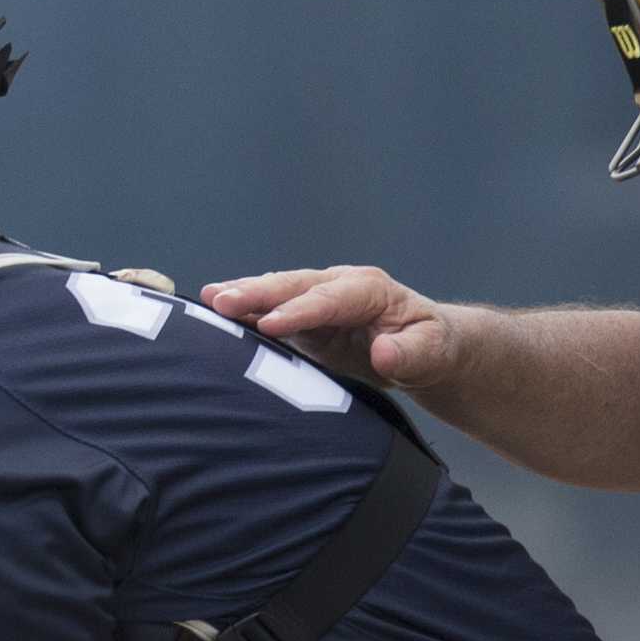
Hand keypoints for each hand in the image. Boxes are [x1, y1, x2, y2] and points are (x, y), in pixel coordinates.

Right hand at [196, 262, 460, 392]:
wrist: (422, 348)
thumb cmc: (431, 347)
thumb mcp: (432, 352)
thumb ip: (411, 354)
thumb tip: (384, 353)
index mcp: (369, 289)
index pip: (330, 299)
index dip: (300, 311)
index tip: (270, 324)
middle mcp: (336, 286)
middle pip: (294, 286)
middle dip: (257, 293)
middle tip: (220, 300)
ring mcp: (315, 300)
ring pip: (275, 293)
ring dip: (242, 296)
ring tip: (208, 298)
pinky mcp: (300, 318)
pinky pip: (267, 311)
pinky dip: (242, 311)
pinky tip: (212, 315)